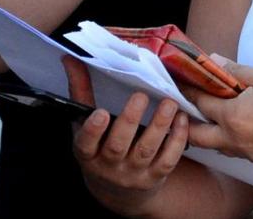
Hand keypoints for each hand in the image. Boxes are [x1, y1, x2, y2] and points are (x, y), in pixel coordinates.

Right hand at [65, 56, 189, 214]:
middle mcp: (109, 166)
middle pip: (118, 146)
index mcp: (88, 154)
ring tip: (169, 103)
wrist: (120, 194)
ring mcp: (134, 174)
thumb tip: (71, 58)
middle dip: (130, 121)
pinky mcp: (156, 177)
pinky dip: (177, 139)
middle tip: (141, 96)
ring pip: (146, 150)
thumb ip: (81, 92)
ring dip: (159, 126)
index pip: (86, 144)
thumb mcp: (84, 127)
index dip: (93, 130)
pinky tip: (181, 119)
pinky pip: (168, 160)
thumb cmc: (99, 149)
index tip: (101, 112)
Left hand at [185, 59, 252, 167]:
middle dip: (190, 122)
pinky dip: (235, 139)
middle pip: (200, 137)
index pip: (202, 105)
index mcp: (235, 117)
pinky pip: (241, 152)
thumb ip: (237, 72)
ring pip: (220, 147)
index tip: (183, 84)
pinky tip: (245, 125)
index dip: (190, 92)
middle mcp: (238, 141)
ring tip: (215, 114)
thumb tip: (216, 62)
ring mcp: (252, 154)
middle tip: (189, 107)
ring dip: (213, 132)